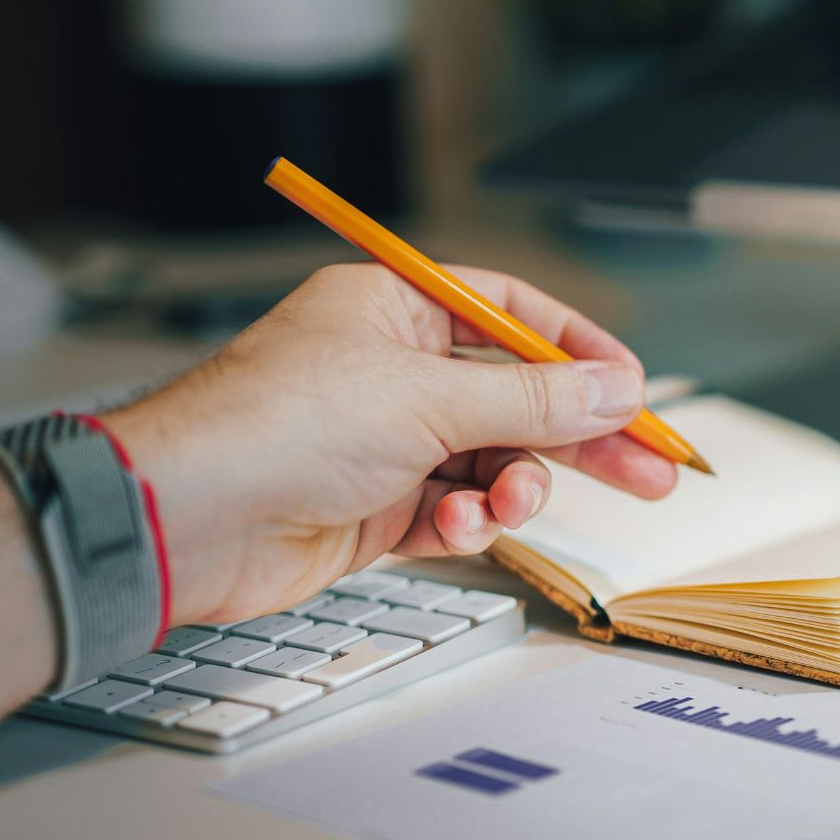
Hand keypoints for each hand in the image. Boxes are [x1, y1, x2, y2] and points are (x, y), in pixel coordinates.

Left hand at [105, 263, 676, 623]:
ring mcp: (386, 441)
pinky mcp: (377, 507)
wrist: (188, 518)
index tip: (634, 390)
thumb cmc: (274, 426)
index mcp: (395, 308)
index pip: (512, 313)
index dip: (579, 350)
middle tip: (651, 471)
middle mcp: (392, 369)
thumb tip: (615, 390)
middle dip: (581, 438)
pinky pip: (454, 512)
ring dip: (513, 488)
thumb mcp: (427, 398)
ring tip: (509, 504)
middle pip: (517, 396)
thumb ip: (533, 399)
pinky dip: (466, 524)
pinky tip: (456, 531)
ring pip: (492, 461)